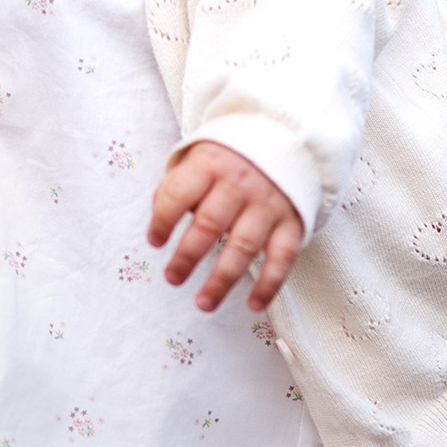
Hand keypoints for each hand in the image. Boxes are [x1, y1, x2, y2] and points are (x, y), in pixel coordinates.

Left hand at [147, 138, 303, 313]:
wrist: (284, 141)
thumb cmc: (229, 161)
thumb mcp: (199, 159)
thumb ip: (177, 186)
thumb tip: (158, 217)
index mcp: (210, 165)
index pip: (180, 193)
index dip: (163, 219)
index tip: (154, 242)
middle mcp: (240, 184)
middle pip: (210, 223)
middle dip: (188, 255)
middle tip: (173, 278)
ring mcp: (267, 205)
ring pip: (243, 246)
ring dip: (222, 279)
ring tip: (203, 303)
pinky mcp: (292, 222)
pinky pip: (282, 257)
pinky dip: (269, 283)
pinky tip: (253, 304)